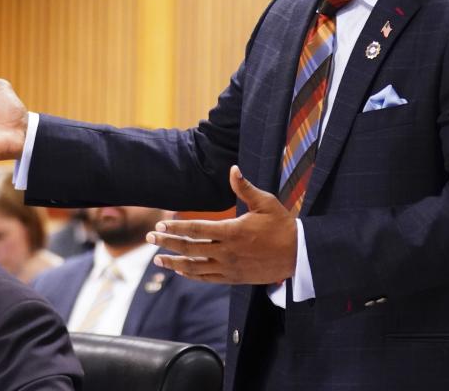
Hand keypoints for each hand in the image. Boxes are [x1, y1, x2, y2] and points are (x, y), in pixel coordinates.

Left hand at [146, 166, 296, 283]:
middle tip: (149, 238)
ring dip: (174, 262)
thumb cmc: (282, 226)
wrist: (299, 255)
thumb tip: (233, 169)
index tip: (160, 225)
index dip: (175, 228)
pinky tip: (179, 270)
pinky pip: (207, 278)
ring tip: (157, 259)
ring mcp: (229, 267)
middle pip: (189, 248)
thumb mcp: (266, 203)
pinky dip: (190, 274)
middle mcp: (227, 252)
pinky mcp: (234, 278)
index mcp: (232, 231)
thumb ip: (245, 188)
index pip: (196, 230)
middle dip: (166, 243)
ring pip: (194, 267)